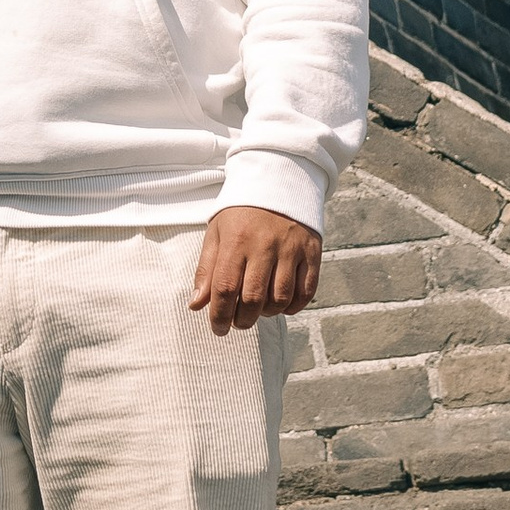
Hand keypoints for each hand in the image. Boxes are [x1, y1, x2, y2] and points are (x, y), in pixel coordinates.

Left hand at [190, 205, 320, 335]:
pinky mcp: (312, 252)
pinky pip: (306, 291)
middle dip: (243, 320)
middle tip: (238, 322)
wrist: (279, 181)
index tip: (218, 328)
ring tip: (260, 310)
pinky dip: (293, 306)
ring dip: (268, 314)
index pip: (225, 288)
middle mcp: (265, 245)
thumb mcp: (217, 232)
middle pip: (253, 299)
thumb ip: (207, 269)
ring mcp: (291, 249)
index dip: (220, 315)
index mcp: (236, 240)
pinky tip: (282, 304)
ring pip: (280, 298)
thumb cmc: (242, 212)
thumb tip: (197, 304)